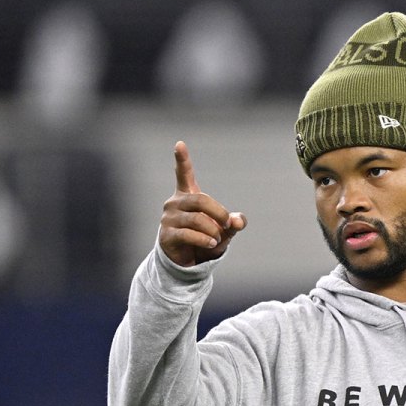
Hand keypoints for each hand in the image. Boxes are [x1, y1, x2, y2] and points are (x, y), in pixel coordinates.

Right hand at [158, 141, 246, 266]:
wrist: (188, 261)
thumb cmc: (206, 238)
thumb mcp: (225, 230)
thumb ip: (234, 223)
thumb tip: (238, 221)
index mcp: (188, 195)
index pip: (184, 174)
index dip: (182, 159)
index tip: (180, 144)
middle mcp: (175, 203)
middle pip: (200, 200)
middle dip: (219, 213)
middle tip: (228, 225)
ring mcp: (169, 219)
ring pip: (196, 219)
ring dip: (213, 230)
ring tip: (217, 239)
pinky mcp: (167, 235)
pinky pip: (189, 234)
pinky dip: (204, 239)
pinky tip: (211, 243)